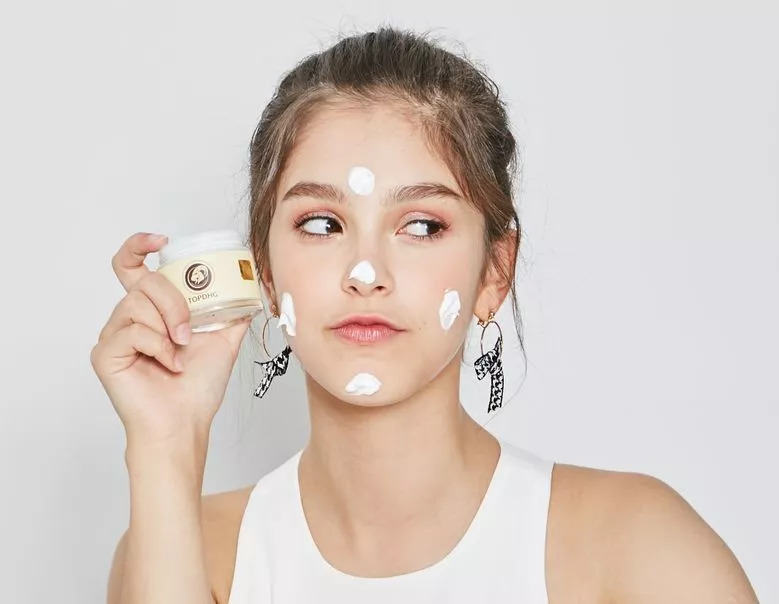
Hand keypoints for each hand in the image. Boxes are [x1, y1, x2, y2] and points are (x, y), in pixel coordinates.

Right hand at [90, 232, 252, 446]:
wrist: (185, 423)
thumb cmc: (197, 387)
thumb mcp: (224, 339)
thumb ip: (233, 311)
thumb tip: (252, 288)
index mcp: (153, 310)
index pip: (133, 267)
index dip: (139, 246)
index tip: (161, 242)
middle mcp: (129, 318)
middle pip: (144, 281)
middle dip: (174, 302)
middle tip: (189, 330)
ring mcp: (114, 335)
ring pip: (137, 303)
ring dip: (168, 326)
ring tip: (180, 350)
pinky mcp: (105, 353)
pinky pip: (132, 331)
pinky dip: (158, 347)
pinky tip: (168, 364)